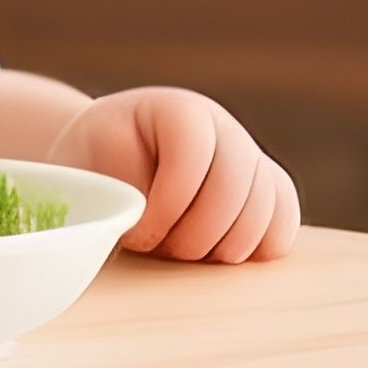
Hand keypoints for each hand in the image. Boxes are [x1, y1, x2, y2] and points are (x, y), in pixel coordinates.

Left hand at [46, 87, 299, 262]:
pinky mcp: (267, 194)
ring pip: (264, 209)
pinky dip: (254, 250)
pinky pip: (282, 226)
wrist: (113, 168)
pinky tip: (215, 255)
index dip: (167, 204)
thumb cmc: (94, 170)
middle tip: (160, 249)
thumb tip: (141, 217)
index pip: (192, 153)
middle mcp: (224, 129)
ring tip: (182, 253)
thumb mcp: (85, 168)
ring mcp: (251, 160)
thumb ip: (112, 187)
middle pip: (235, 186)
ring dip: (221, 248)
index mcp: (178, 112)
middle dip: (194, 235)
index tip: (136, 235)